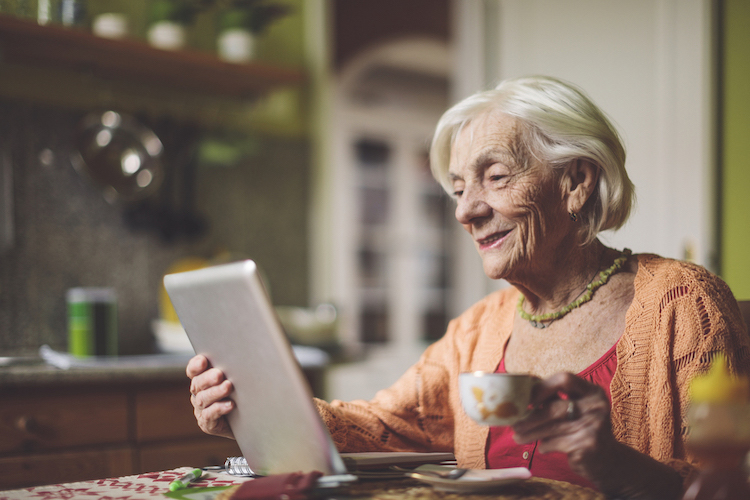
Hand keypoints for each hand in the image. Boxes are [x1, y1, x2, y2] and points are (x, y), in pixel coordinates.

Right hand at [186, 354, 235, 439]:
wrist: (247, 419)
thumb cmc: (241, 393)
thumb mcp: (237, 378)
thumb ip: (233, 367)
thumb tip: (243, 351)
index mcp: (202, 379)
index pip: (193, 370)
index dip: (196, 365)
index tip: (203, 360)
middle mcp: (198, 393)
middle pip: (198, 383)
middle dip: (208, 378)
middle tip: (219, 374)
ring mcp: (201, 409)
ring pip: (203, 399)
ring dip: (215, 392)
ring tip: (228, 387)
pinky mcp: (207, 423)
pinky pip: (209, 415)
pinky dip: (219, 409)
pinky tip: (229, 405)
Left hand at [511, 373, 682, 498]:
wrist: (609, 460)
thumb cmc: (584, 429)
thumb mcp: (577, 409)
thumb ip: (555, 399)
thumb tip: (520, 393)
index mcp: (592, 391)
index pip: (565, 378)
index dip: (542, 386)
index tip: (526, 398)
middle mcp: (596, 406)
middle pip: (555, 407)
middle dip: (530, 417)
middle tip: (514, 424)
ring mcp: (594, 426)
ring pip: (552, 427)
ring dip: (530, 433)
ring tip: (517, 436)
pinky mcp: (588, 445)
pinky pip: (556, 443)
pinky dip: (545, 445)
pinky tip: (543, 447)